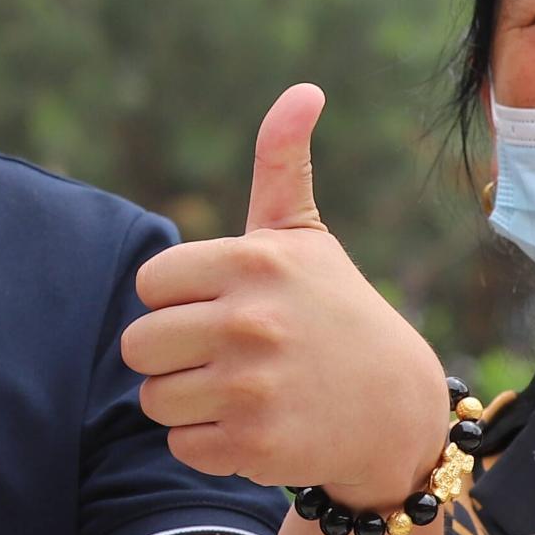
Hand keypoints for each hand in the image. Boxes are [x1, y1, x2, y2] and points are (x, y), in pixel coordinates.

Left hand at [122, 85, 446, 498]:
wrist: (396, 409)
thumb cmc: (335, 313)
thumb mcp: (306, 237)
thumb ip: (282, 164)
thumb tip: (302, 90)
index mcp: (253, 262)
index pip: (149, 283)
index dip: (177, 300)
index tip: (221, 306)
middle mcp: (250, 320)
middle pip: (138, 345)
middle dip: (173, 355)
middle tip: (225, 355)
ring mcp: (250, 386)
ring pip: (152, 399)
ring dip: (187, 402)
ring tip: (241, 389)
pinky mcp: (253, 443)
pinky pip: (180, 445)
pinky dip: (209, 444)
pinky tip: (254, 425)